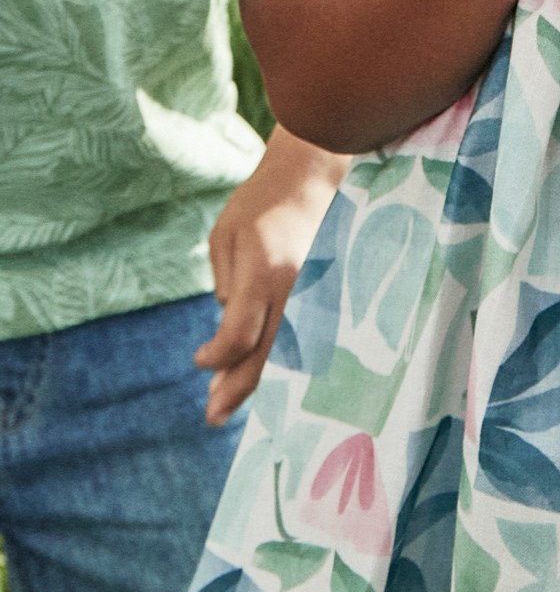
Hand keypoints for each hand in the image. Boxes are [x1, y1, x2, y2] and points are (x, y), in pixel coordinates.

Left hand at [194, 128, 350, 424]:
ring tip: (233, 402)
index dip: (215, 358)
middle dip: (238, 389)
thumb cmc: (261, 200)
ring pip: (290, 352)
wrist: (314, 174)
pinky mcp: (327, 291)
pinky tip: (269, 373)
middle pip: (267, 355)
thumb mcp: (226, 234)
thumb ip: (225, 282)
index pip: (237, 335)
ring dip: (262, 380)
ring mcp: (317, 290)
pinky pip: (304, 335)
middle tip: (213, 417)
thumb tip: (229, 322)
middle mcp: (295, 287)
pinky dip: (285, 359)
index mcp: (264, 271)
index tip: (199, 360)